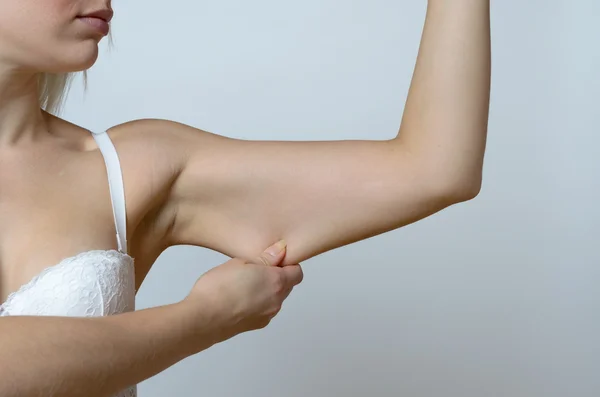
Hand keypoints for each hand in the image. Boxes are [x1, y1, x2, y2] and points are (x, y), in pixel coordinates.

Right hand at [182, 240, 302, 342]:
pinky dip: (258, 303)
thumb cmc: (218, 288)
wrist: (202, 319)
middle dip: (277, 276)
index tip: (271, 259)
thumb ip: (265, 258)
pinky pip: (265, 309)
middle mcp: (277, 301)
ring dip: (267, 290)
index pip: (297, 272)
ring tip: (244, 284)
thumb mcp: (240, 263)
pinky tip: (239, 298)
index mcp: (276, 282)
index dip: (287, 264)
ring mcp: (268, 315)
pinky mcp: (257, 325)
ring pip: (276, 298)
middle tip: (255, 269)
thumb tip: (281, 250)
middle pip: (287, 286)